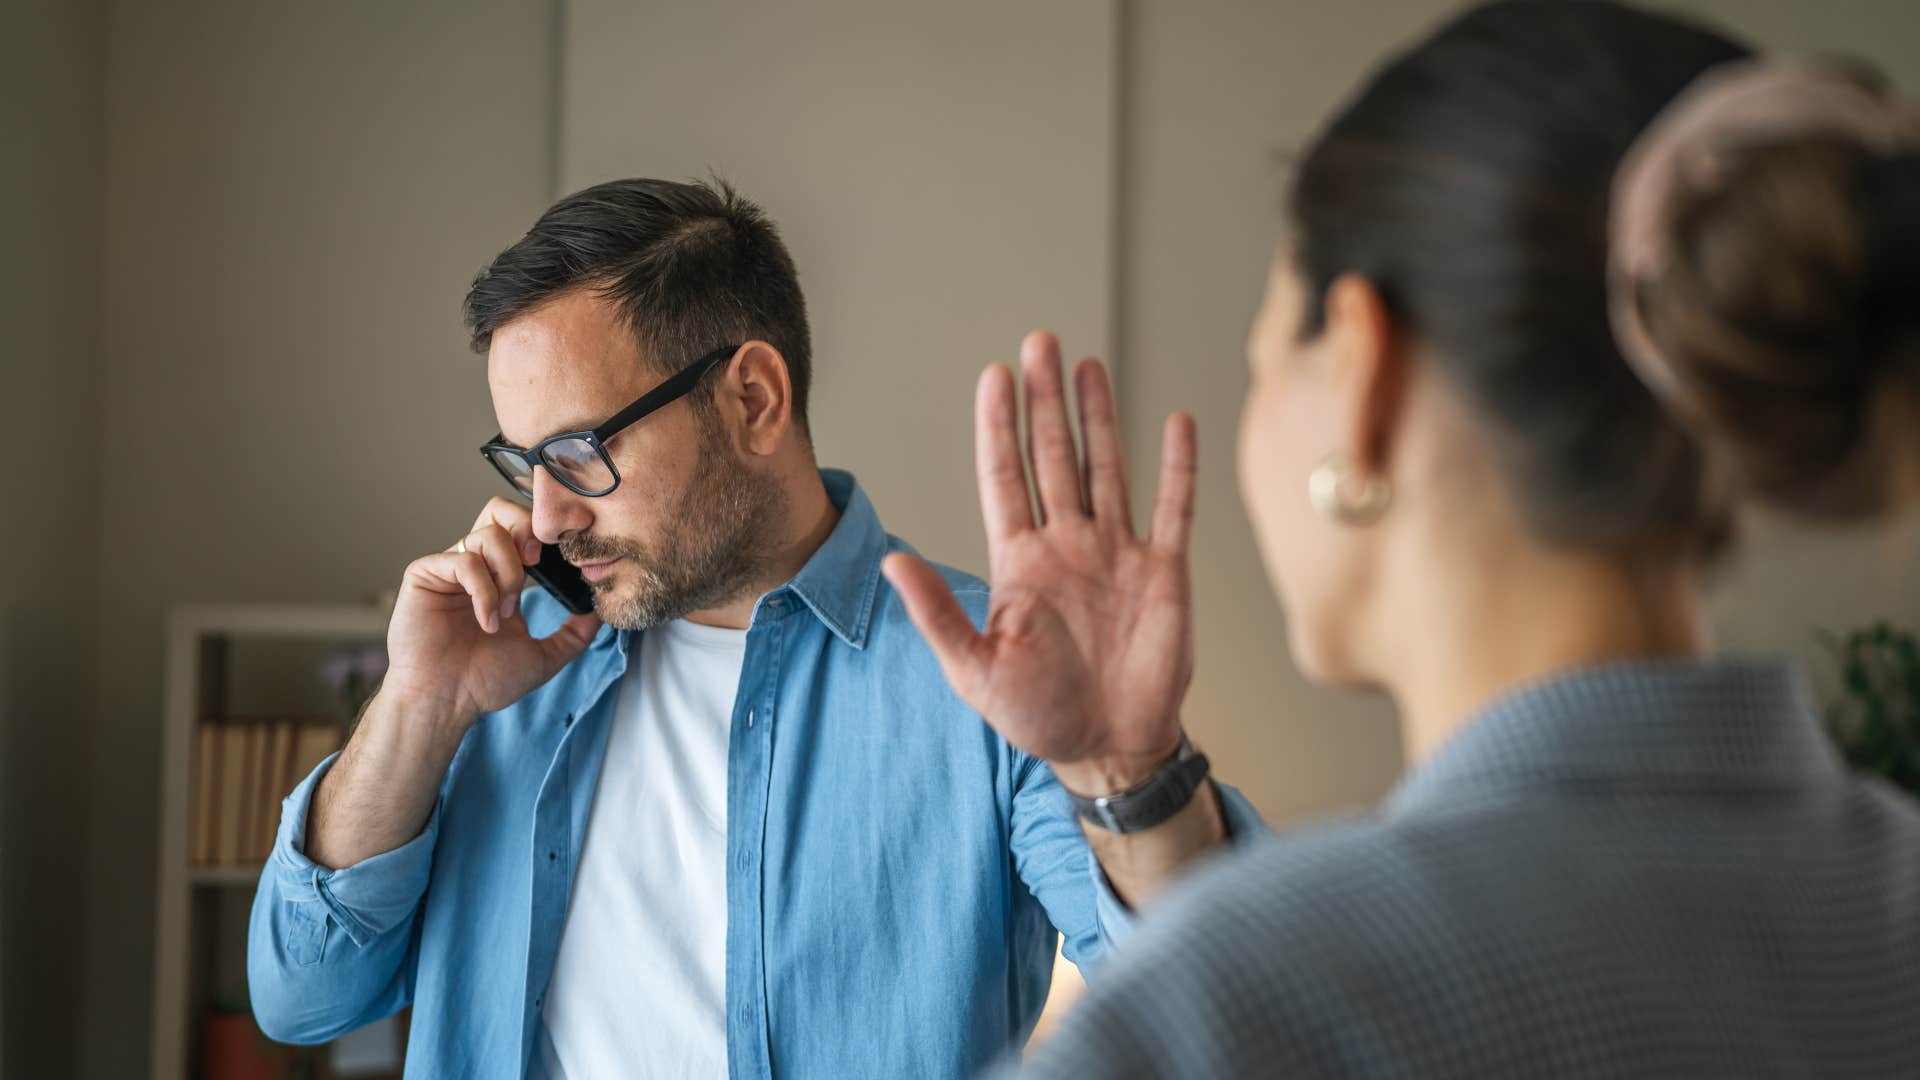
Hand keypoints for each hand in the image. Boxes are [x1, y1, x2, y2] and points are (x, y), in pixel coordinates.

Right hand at [378, 496, 601, 723]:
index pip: (521, 529)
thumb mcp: (542, 657)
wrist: (445, 704)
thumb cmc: (483, 682)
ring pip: (488, 534)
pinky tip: (487, 621)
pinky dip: (484, 590)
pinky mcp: (424, 575)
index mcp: (499, 576)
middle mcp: (474, 565)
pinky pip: (464, 560)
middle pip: (500, 511)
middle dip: (527, 530)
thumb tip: (599, 612)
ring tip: (506, 613)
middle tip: (538, 562)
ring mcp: (448, 568)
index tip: (569, 554)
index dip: (546, 533)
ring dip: (508, 573)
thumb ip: (573, 634)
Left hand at [883, 331, 1196, 795]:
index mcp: (1020, 563)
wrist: (1109, 748)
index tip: (994, 377)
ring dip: (1099, 417)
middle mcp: (1067, 546)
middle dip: (1045, 401)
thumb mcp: (974, 669)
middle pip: (1054, 457)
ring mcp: (1117, 554)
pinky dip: (1176, 466)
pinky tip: (1176, 423)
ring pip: (1106, 468)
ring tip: (1087, 364)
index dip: (1000, 428)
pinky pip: (1174, 508)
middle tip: (1040, 342)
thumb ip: (938, 613)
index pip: (1005, 478)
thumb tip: (892, 562)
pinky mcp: (1164, 571)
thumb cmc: (1037, 714)